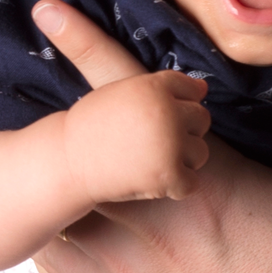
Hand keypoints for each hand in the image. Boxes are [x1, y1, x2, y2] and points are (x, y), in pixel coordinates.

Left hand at [31, 0, 271, 272]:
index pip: (127, 95)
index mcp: (199, 175)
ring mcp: (115, 252)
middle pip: (72, 135)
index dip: (83, 45)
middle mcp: (144, 209)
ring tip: (8, 112)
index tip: (46, 9)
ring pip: (47, 188)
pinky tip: (34, 184)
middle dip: (40, 92)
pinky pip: (46, 239)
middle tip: (17, 51)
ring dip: (33, 150)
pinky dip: (37, 206)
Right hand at [51, 14, 210, 202]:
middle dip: (183, 131)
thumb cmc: (93, 125)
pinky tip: (152, 180)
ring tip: (151, 160)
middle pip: (202, 119)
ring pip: (200, 152)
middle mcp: (166, 112)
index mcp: (154, 86)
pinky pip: (191, 182)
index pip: (192, 88)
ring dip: (181, 159)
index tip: (158, 116)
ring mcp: (169, 145)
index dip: (178, 103)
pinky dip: (174, 186)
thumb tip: (204, 88)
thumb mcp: (122, 91)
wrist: (67, 161)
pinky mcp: (168, 176)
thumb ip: (161, 88)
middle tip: (153, 141)